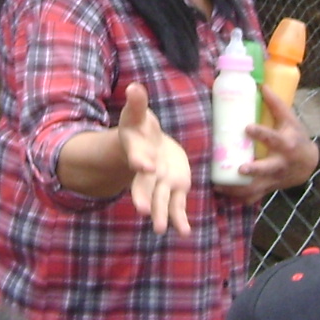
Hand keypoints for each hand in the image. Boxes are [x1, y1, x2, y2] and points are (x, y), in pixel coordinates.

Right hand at [114, 82, 192, 235]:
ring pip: (159, 199)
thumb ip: (137, 103)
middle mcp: (146, 171)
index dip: (140, 161)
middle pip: (144, 185)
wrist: (146, 144)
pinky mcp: (173, 188)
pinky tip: (184, 232)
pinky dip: (179, 218)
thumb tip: (134, 87)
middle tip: (144, 212)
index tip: (145, 166)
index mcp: (137, 151)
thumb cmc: (139, 127)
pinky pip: (176, 205)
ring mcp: (159, 182)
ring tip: (163, 229)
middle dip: (144, 197)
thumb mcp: (137, 113)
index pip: (138, 156)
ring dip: (161, 214)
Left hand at [232, 85, 319, 200]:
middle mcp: (280, 163)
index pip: (273, 138)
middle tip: (240, 169)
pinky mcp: (269, 187)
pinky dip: (239, 198)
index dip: (261, 134)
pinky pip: (253, 196)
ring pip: (257, 187)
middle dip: (254, 170)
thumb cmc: (296, 137)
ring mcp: (274, 178)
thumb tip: (261, 85)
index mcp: (286, 145)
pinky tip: (224, 195)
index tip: (247, 128)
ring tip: (220, 186)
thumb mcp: (290, 120)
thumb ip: (276, 105)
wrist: (308, 163)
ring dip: (239, 189)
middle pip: (267, 169)